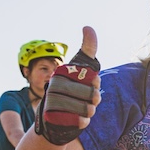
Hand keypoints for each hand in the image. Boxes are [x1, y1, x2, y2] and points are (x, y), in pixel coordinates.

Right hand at [34, 26, 101, 144]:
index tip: (92, 83)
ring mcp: (53, 105)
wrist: (56, 117)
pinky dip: (84, 122)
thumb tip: (87, 26)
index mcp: (60, 74)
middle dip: (95, 98)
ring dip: (90, 111)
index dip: (95, 82)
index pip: (91, 78)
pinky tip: (80, 119)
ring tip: (85, 109)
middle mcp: (54, 88)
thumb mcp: (80, 65)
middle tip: (90, 100)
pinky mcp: (56, 121)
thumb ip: (87, 47)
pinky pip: (81, 122)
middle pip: (91, 95)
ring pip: (88, 109)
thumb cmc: (72, 87)